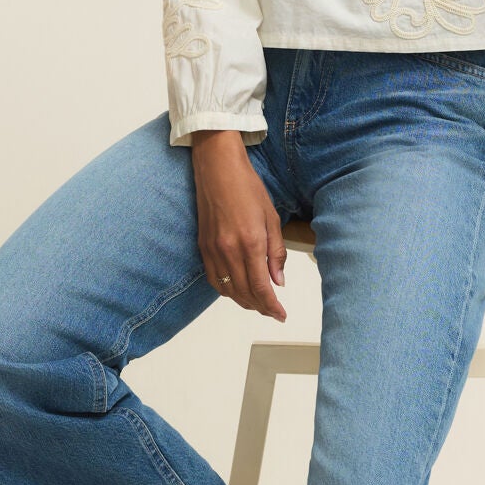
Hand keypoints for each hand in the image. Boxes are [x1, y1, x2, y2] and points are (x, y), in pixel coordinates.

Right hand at [190, 131, 287, 320]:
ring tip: (258, 304)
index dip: (272, 306)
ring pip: (228, 290)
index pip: (261, 287)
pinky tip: (236, 291)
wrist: (218, 169)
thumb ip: (276, 253)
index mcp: (251, 242)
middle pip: (244, 293)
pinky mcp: (203, 247)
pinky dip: (226, 291)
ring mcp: (213, 250)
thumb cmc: (247, 188)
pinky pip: (213, 279)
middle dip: (260, 307)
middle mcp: (229, 251)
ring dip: (244, 302)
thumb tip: (278, 281)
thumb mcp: (271, 219)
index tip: (281, 315)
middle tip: (273, 312)